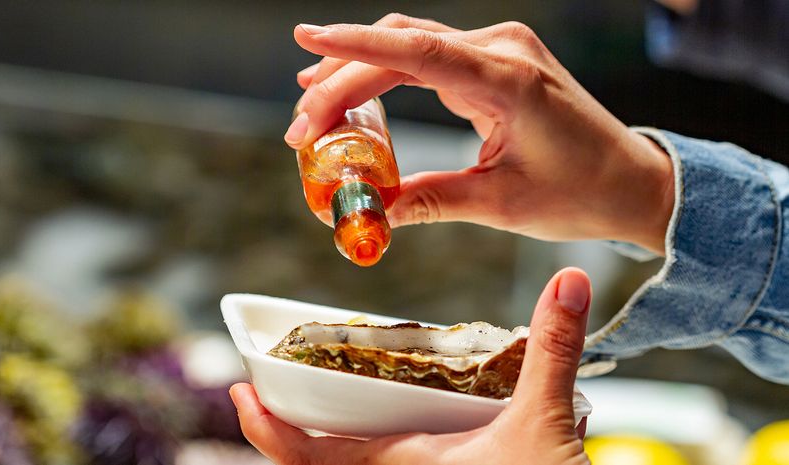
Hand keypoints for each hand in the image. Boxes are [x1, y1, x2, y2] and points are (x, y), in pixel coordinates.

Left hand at [231, 267, 591, 464]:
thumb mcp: (547, 424)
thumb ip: (553, 351)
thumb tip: (568, 281)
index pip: (307, 457)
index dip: (267, 429)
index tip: (240, 395)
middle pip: (318, 460)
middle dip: (287, 428)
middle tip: (266, 387)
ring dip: (326, 437)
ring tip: (319, 396)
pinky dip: (368, 445)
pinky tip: (392, 422)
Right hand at [286, 14, 673, 253]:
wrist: (632, 181)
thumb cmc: (581, 193)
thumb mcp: (501, 203)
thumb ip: (430, 200)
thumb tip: (372, 212)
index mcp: (508, 81)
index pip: (416, 51)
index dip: (355, 46)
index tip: (306, 40)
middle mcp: (503, 50)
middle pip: (401, 47)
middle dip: (342, 80)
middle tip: (301, 126)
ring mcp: (501, 50)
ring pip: (411, 46)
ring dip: (360, 72)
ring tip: (313, 108)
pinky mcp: (497, 63)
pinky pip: (430, 58)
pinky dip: (389, 73)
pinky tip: (357, 93)